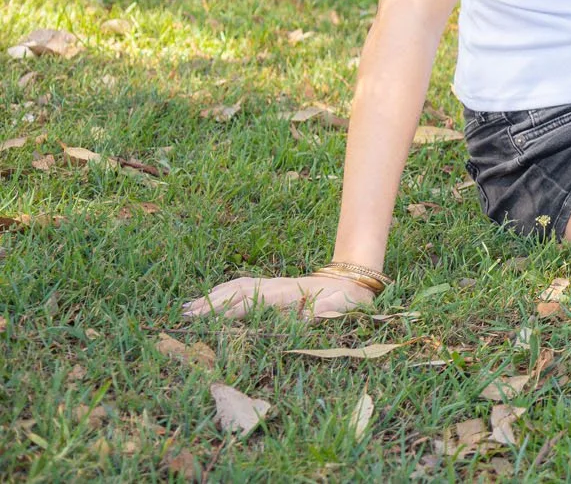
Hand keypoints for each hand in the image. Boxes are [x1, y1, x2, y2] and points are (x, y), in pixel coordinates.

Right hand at [182, 273, 373, 319]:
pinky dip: (224, 290)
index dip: (228, 310)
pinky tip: (210, 298)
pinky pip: (244, 286)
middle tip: (184, 315)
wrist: (356, 280)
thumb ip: (329, 311)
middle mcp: (277, 285)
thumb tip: (314, 317)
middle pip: (238, 291)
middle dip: (211, 303)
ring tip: (187, 307)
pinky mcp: (274, 286)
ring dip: (213, 295)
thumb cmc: (350, 299)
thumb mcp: (345, 307)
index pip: (252, 301)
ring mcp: (274, 284)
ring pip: (238, 286)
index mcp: (290, 293)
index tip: (205, 319)